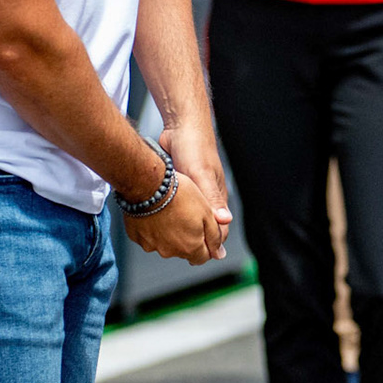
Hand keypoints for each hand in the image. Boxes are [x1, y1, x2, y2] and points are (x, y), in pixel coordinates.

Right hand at [123, 171, 224, 264]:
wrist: (149, 184)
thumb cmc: (180, 195)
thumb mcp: (207, 213)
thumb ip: (214, 236)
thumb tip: (220, 255)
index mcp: (190, 247)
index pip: (202, 257)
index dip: (205, 244)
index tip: (202, 228)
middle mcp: (170, 252)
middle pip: (183, 251)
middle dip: (187, 237)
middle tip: (185, 215)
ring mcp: (151, 245)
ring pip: (165, 244)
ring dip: (169, 233)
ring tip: (169, 211)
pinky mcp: (136, 237)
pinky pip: (148, 236)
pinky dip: (153, 228)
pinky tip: (154, 213)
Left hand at [161, 124, 231, 259]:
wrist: (180, 126)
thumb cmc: (195, 147)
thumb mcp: (202, 174)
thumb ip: (212, 198)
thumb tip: (224, 222)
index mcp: (216, 197)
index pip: (218, 229)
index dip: (210, 245)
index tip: (196, 257)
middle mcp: (205, 197)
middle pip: (202, 228)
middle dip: (193, 242)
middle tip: (177, 254)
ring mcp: (191, 193)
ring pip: (187, 219)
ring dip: (180, 231)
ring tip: (166, 244)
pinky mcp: (178, 188)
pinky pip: (176, 208)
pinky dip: (170, 217)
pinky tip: (158, 223)